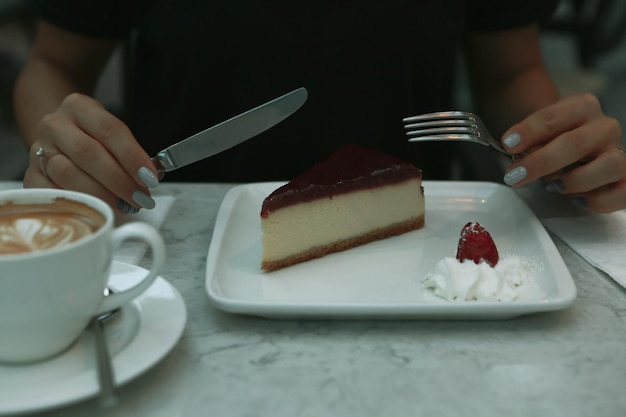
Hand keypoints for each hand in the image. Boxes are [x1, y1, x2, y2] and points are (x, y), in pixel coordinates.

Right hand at [23, 93, 159, 212]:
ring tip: (125, 205)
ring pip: (68, 174)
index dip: (133, 156)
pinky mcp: (30, 175)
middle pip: (89, 153)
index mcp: (78, 107)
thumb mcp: (111, 133)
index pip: (110, 130)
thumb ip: (129, 152)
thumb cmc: (93, 137)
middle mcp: (54, 125)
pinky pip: (52, 193)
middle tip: (140, 197)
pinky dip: (78, 203)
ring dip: (102, 194)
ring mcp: (38, 150)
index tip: (150, 178)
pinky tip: (97, 209)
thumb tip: (150, 178)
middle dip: (120, 180)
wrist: (56, 136)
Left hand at [500, 93, 624, 212]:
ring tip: (552, 186)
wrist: (576, 148)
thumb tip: (516, 156)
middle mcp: (604, 126)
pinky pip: (622, 192)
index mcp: (581, 107)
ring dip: (575, 180)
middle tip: (514, 175)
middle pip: (575, 143)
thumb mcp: (538, 134)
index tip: (508, 144)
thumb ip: (529, 142)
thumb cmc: (553, 140)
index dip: (529, 131)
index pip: (552, 117)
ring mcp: (619, 151)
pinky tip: (576, 200)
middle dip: (541, 162)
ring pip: (610, 165)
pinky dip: (597, 200)